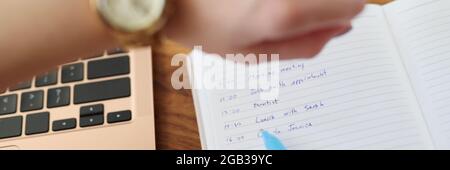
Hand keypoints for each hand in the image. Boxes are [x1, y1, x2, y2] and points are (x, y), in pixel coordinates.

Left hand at [163, 0, 365, 58]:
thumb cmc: (206, 27)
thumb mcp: (255, 54)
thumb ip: (305, 45)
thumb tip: (342, 28)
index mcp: (284, 11)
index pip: (353, 4)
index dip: (341, 16)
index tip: (320, 23)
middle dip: (321, 5)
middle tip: (282, 14)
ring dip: (300, 1)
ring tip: (262, 5)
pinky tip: (253, 1)